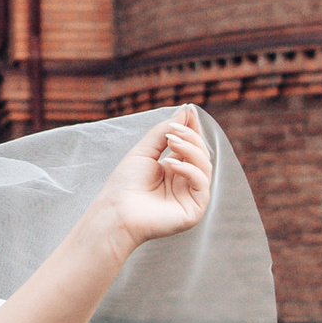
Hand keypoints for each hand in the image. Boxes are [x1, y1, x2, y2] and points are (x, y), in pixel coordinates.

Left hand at [92, 107, 213, 255]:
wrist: (116, 211)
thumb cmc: (125, 185)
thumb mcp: (145, 150)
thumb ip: (164, 131)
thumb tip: (186, 111)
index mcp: (175, 170)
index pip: (192, 146)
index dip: (192, 129)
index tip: (189, 111)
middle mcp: (185, 183)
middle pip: (201, 154)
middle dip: (190, 137)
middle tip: (173, 131)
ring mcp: (191, 196)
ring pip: (204, 166)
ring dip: (190, 149)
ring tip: (171, 142)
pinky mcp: (194, 209)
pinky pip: (201, 183)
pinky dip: (190, 169)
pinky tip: (172, 164)